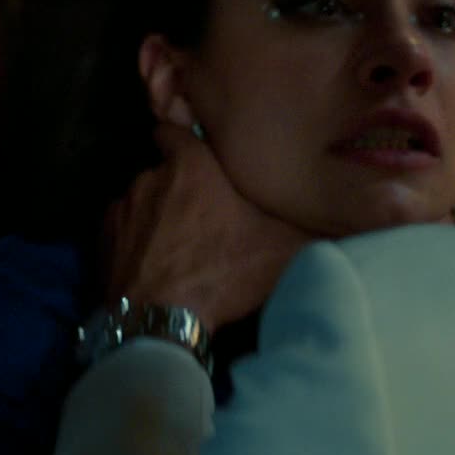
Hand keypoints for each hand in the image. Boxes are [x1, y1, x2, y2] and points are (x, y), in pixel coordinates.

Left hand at [100, 124, 314, 330]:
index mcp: (189, 166)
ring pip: (142, 203)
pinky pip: (122, 231)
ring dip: (156, 217)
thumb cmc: (222, 273)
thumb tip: (353, 219)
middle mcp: (148, 177)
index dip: (186, 142)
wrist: (160, 323)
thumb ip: (314, 227)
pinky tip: (153, 266)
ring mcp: (120, 209)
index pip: (175, 131)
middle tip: (204, 219)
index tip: (201, 158)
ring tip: (177, 249)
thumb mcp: (281, 250)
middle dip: (180, 189)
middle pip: (165, 173)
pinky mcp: (100, 241)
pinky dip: (134, 243)